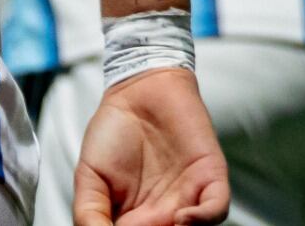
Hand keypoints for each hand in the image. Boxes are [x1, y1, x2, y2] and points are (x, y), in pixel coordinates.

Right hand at [73, 69, 230, 225]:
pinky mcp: (209, 176)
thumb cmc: (111, 134)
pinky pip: (216, 208)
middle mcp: (162, 215)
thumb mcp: (88, 178)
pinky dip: (205, 219)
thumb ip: (89, 214)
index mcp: (132, 221)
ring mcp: (187, 197)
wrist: (138, 91)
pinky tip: (182, 218)